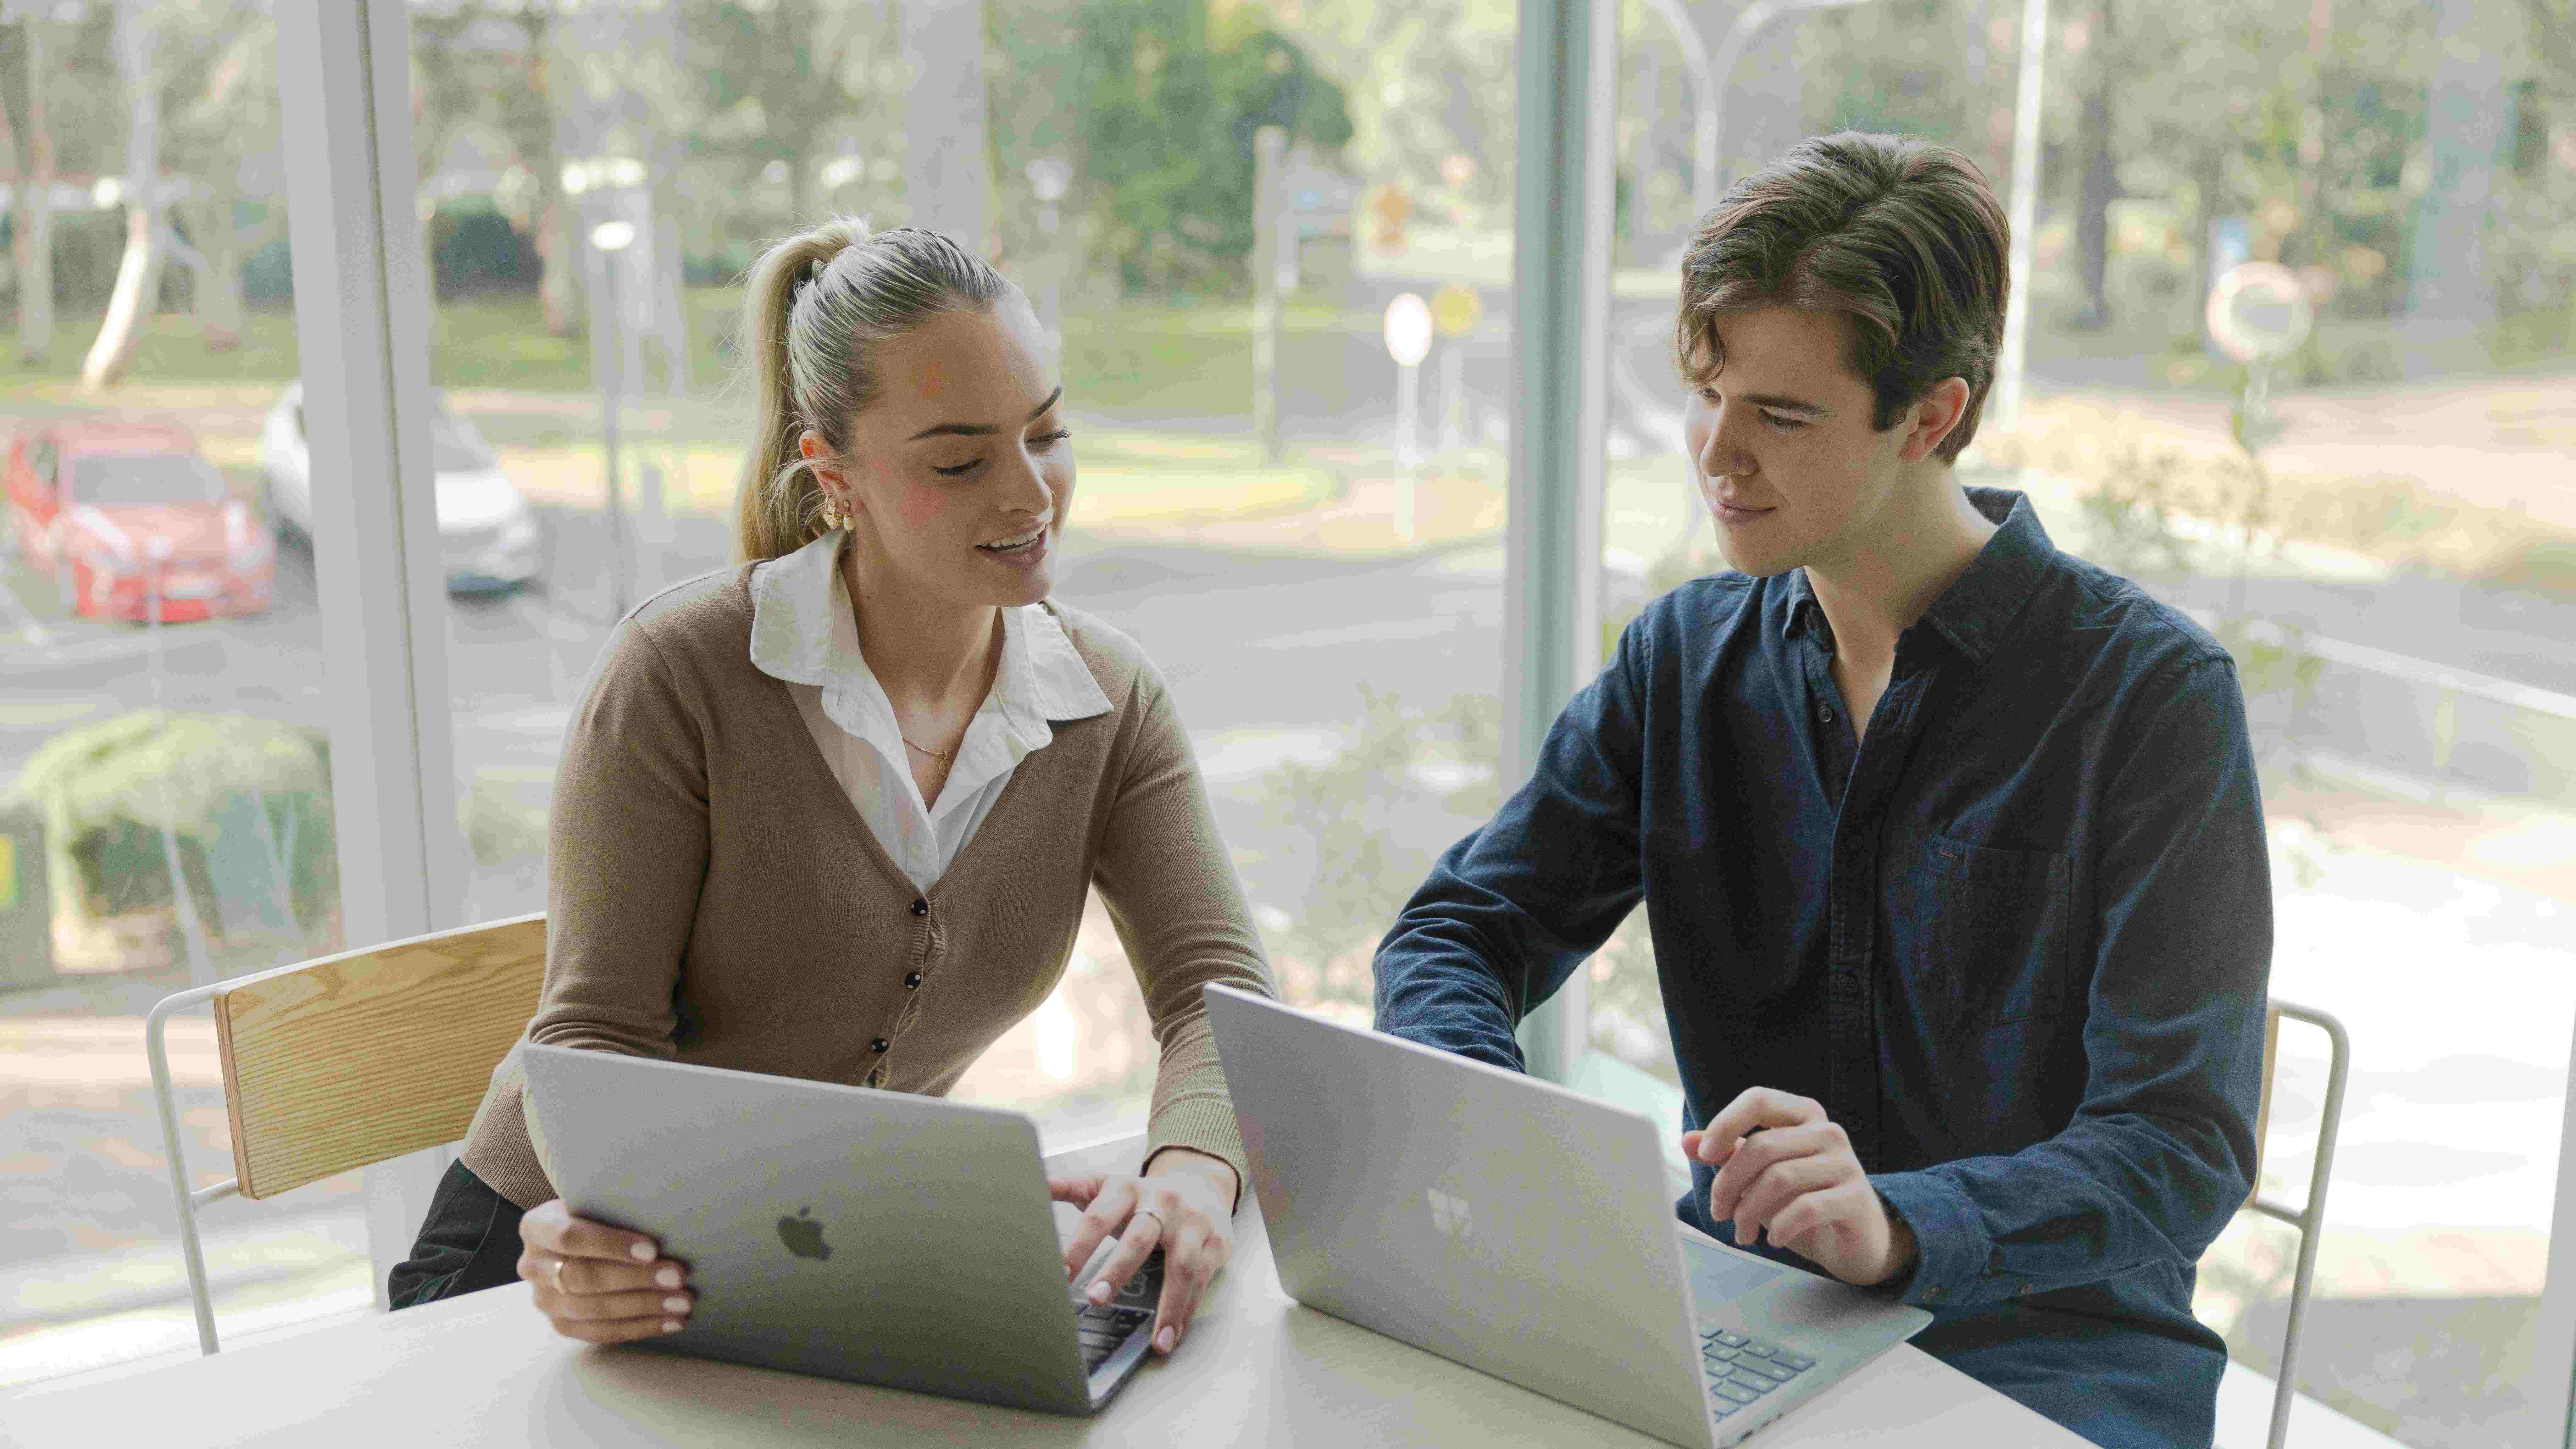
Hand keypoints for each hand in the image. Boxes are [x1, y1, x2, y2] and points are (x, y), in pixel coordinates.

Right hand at [517, 1197, 693, 1343]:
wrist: (575, 1238)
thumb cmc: (595, 1213)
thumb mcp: (596, 1200)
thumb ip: (616, 1208)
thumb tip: (667, 1219)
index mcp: (536, 1228)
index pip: (569, 1237)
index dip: (610, 1245)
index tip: (652, 1249)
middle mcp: (532, 1266)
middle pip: (583, 1278)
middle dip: (636, 1279)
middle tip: (678, 1277)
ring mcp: (543, 1300)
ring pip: (593, 1310)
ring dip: (643, 1307)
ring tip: (682, 1303)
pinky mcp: (561, 1325)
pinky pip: (599, 1333)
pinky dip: (638, 1328)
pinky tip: (671, 1322)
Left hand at [1050, 1147, 1238, 1355]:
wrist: (1201, 1184)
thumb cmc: (1144, 1197)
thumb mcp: (1108, 1186)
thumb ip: (1071, 1188)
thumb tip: (1035, 1182)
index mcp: (1127, 1189)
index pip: (1098, 1216)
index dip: (1079, 1245)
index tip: (1060, 1273)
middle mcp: (1162, 1202)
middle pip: (1139, 1237)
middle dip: (1118, 1270)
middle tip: (1095, 1299)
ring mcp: (1191, 1223)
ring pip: (1181, 1265)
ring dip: (1169, 1304)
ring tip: (1156, 1338)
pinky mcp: (1214, 1243)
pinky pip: (1201, 1281)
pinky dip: (1187, 1312)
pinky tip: (1173, 1335)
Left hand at [1683, 1087, 1916, 1287]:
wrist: (1855, 1241)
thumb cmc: (1803, 1201)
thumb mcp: (1760, 1175)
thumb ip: (1729, 1154)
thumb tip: (1687, 1141)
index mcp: (1803, 1115)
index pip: (1758, 1099)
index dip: (1725, 1123)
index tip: (1704, 1153)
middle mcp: (1828, 1132)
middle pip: (1762, 1146)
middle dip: (1728, 1184)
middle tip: (1719, 1213)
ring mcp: (1846, 1163)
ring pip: (1779, 1178)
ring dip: (1749, 1211)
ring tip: (1742, 1232)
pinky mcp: (1856, 1198)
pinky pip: (1806, 1208)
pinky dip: (1780, 1227)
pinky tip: (1774, 1239)